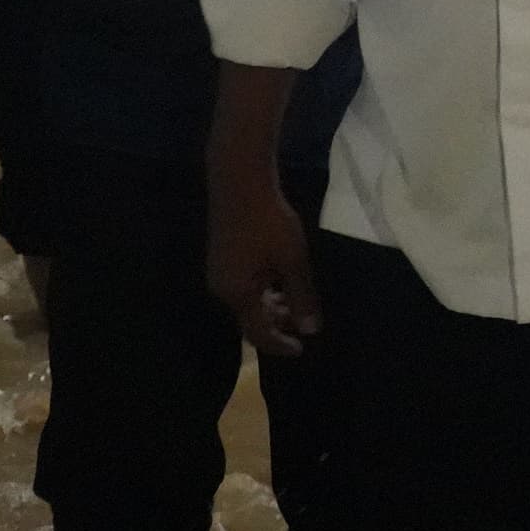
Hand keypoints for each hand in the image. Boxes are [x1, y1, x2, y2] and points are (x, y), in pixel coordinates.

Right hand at [208, 164, 320, 355]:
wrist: (240, 181)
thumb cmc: (270, 222)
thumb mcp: (292, 260)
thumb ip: (301, 297)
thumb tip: (311, 329)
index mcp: (237, 294)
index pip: (259, 334)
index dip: (281, 344)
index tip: (302, 349)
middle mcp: (222, 289)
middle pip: (250, 320)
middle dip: (277, 325)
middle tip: (303, 323)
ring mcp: (218, 273)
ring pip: (246, 302)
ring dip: (270, 307)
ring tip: (295, 303)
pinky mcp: (221, 258)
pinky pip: (242, 287)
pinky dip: (262, 292)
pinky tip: (280, 282)